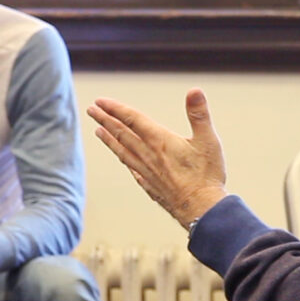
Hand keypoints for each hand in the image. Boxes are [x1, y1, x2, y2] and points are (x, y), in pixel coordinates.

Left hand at [87, 88, 227, 228]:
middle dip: (106, 120)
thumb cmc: (206, 175)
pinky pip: (131, 168)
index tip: (100, 101)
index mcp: (159, 141)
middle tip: (91, 110)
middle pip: (122, 134)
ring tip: (98, 131)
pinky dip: (122, 159)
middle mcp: (148, 155)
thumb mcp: (208, 140)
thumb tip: (194, 90)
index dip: (115, 109)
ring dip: (109, 139)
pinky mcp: (150, 185)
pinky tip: (120, 157)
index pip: (133, 119)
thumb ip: (199, 114)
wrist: (201, 210)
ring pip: (122, 151)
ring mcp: (147, 171)